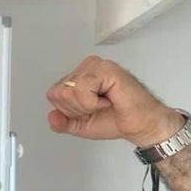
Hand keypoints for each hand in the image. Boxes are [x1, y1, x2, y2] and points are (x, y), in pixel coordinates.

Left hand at [46, 56, 183, 146]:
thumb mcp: (79, 125)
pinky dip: (93, 102)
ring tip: (104, 102)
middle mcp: (85, 68)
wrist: (139, 124)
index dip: (69, 110)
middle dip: (77, 109)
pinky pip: (82, 88)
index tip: (90, 110)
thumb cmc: (115, 119)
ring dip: (86, 106)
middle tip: (98, 107)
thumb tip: (51, 116)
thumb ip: (61, 122)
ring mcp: (95, 66)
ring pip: (68, 91)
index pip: (53, 94)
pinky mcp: (105, 68)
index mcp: (77, 78)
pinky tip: (108, 99)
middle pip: (58, 93)